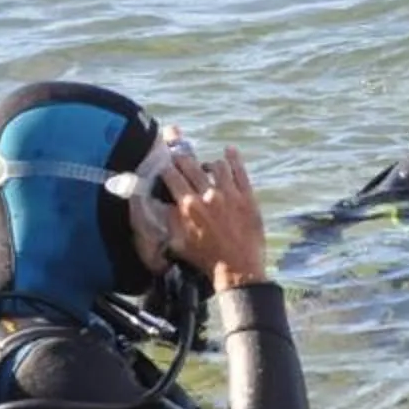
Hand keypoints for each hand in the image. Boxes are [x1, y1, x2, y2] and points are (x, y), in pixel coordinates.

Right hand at [159, 131, 267, 291]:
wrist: (238, 269)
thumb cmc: (206, 258)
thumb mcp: (178, 242)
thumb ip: (168, 220)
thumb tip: (161, 204)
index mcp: (188, 206)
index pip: (172, 176)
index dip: (165, 164)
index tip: (162, 157)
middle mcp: (207, 196)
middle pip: (191, 165)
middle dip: (180, 152)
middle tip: (175, 140)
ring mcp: (230, 194)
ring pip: (216, 165)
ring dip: (208, 163)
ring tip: (206, 166)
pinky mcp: (248, 197)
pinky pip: (240, 171)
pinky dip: (234, 158)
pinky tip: (229, 150)